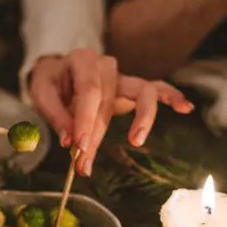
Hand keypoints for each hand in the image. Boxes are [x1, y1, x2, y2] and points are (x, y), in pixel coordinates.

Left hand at [29, 48, 193, 175]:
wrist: (58, 71)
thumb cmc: (51, 82)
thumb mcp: (41, 93)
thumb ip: (56, 115)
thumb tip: (70, 141)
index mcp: (82, 61)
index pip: (89, 92)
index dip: (85, 120)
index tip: (79, 147)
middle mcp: (106, 65)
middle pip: (108, 102)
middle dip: (97, 135)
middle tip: (84, 165)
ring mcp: (122, 76)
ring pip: (141, 93)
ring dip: (142, 118)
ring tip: (137, 140)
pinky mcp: (132, 87)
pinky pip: (156, 88)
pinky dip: (171, 96)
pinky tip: (185, 108)